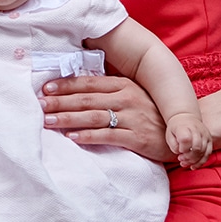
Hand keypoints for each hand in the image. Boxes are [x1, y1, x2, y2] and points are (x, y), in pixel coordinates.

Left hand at [41, 75, 175, 162]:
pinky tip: (71, 137)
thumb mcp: (132, 96)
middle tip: (39, 105)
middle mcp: (126, 98)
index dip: (66, 85)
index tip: (45, 88)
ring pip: (93, 117)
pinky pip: (107, 136)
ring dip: (67, 118)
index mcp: (123, 85)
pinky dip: (88, 136)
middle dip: (60, 102)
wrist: (181, 133)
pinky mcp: (136, 137)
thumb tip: (78, 91)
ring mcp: (132, 117)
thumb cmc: (150, 113)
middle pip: (86, 99)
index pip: (88, 83)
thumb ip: (109, 92)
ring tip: (48, 121)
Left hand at [166, 112, 212, 169]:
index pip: (186, 139)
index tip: (179, 151)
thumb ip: (173, 145)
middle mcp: (197, 130)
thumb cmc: (176, 128)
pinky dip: (201, 162)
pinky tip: (193, 166)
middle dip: (188, 157)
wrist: (185, 117)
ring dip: (194, 161)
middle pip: (197, 148)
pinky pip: (208, 153)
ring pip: (203, 152)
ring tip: (185, 163)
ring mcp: (205, 135)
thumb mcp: (169, 135)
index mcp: (185, 127)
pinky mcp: (210, 140)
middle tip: (181, 159)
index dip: (182, 149)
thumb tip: (180, 153)